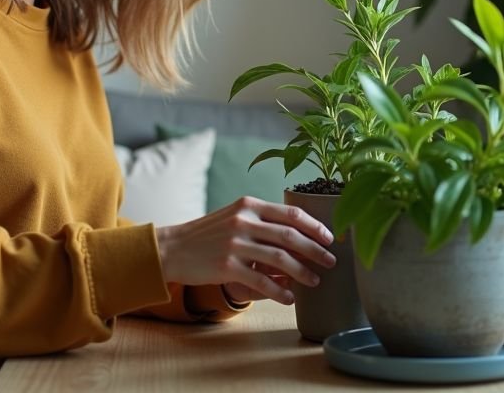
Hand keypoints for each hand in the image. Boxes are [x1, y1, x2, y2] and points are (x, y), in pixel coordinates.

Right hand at [155, 197, 336, 304]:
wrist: (172, 248)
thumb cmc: (207, 235)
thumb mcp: (234, 217)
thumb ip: (261, 221)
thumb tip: (298, 235)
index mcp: (249, 205)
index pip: (291, 213)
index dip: (315, 227)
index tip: (330, 238)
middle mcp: (243, 221)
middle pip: (290, 236)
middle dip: (315, 250)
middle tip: (331, 261)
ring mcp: (235, 243)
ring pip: (280, 259)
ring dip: (302, 272)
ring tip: (315, 281)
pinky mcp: (226, 266)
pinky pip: (261, 281)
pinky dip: (279, 291)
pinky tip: (290, 298)